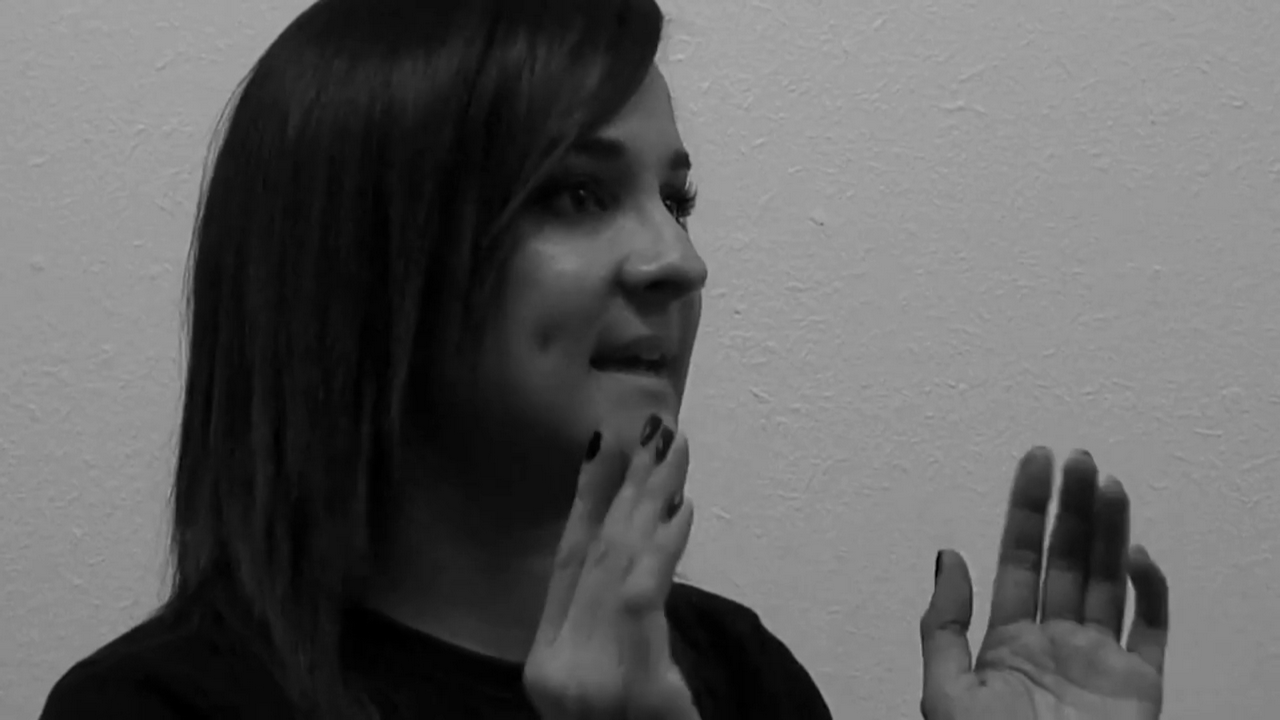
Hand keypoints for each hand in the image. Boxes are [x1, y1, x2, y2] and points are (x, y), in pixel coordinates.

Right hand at [524, 415, 699, 719]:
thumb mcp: (622, 692)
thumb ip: (621, 636)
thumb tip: (642, 559)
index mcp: (548, 662)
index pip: (564, 562)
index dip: (582, 500)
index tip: (601, 445)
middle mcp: (555, 665)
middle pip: (594, 552)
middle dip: (627, 484)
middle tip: (656, 425)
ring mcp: (584, 678)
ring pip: (618, 565)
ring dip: (651, 500)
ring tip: (675, 447)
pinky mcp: (624, 684)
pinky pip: (643, 598)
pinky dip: (663, 549)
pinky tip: (683, 508)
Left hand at [920, 447, 1170, 719]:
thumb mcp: (944, 690)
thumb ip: (943, 623)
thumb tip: (947, 555)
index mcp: (1007, 641)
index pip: (1019, 560)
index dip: (1026, 510)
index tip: (1035, 462)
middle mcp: (1056, 642)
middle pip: (1067, 560)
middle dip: (1071, 508)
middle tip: (1078, 459)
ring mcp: (1100, 659)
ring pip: (1108, 580)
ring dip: (1110, 531)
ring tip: (1107, 482)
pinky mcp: (1141, 682)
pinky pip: (1152, 627)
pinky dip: (1150, 589)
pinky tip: (1135, 554)